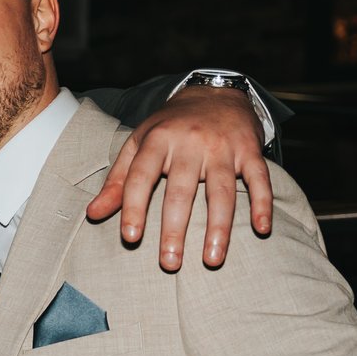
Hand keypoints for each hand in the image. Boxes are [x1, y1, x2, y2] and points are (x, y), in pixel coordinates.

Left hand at [84, 86, 273, 270]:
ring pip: (221, 190)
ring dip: (218, 228)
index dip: (134, 207)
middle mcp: (189, 143)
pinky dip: (263, 203)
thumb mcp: (139, 144)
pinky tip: (262, 229)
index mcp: (157, 140)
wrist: (215, 92)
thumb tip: (93, 214)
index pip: (141, 177)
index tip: (131, 238)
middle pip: (181, 191)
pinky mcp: (249, 150)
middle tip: (169, 263)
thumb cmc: (170, 126)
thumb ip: (118, 180)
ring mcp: (222, 147)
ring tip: (212, 260)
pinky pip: (259, 178)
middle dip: (174, 229)